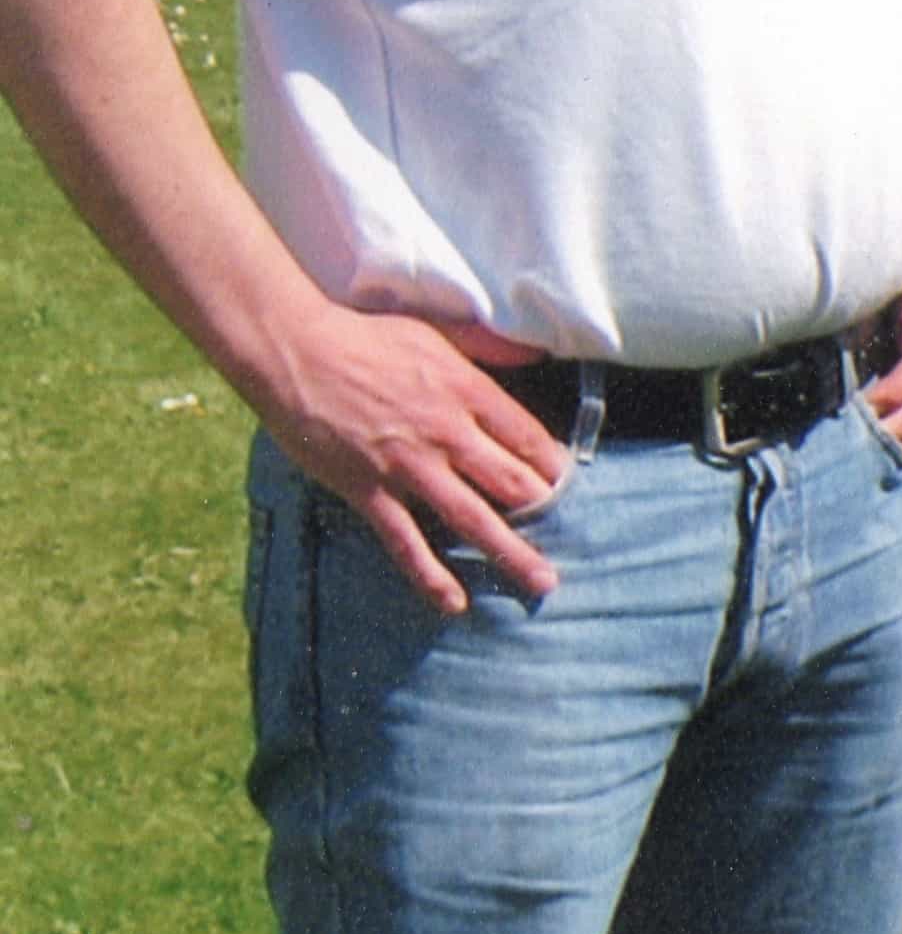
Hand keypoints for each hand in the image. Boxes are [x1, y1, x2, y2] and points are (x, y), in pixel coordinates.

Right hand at [248, 303, 568, 612]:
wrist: (296, 351)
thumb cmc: (366, 337)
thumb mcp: (439, 331)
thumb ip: (489, 347)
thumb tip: (535, 352)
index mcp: (468, 391)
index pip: (528, 437)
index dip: (552, 466)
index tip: (565, 485)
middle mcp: (448, 432)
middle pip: (511, 481)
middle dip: (544, 512)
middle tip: (573, 538)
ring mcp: (408, 466)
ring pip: (472, 517)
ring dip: (510, 552)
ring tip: (541, 581)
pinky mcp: (368, 490)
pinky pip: (406, 542)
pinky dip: (431, 575)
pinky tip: (454, 601)